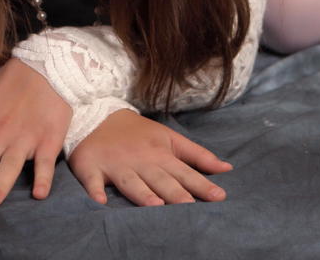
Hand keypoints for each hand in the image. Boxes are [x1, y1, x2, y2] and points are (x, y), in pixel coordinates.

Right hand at [67, 109, 231, 205]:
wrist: (96, 113)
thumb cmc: (137, 132)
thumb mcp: (169, 138)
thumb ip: (197, 155)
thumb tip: (227, 169)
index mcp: (160, 153)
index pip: (184, 172)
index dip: (201, 185)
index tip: (219, 197)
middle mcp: (140, 160)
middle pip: (160, 179)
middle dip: (175, 193)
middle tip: (189, 206)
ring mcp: (115, 164)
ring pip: (131, 182)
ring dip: (142, 194)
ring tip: (154, 206)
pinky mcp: (91, 166)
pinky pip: (92, 180)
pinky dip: (94, 190)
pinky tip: (99, 201)